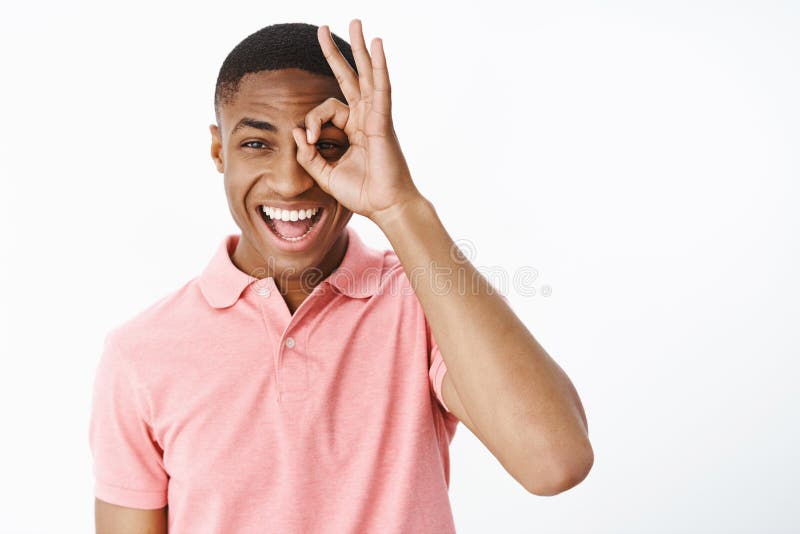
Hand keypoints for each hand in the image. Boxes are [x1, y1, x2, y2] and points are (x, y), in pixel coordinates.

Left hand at [291, 19, 422, 223]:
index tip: (306, 141)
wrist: (385, 207)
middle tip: (322, 27)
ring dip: (360, 48)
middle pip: (350, 77)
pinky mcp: (383, 122)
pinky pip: (381, 88)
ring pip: (367, 75)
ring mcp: (376, 117)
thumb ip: (308, 156)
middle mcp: (365, 118)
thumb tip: (294, 132)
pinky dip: (380, 65)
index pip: (325, 109)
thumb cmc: (362, 193)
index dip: (310, 121)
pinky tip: (377, 45)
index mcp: (352, 129)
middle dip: (336, 52)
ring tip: (356, 22)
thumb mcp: (325, 174)